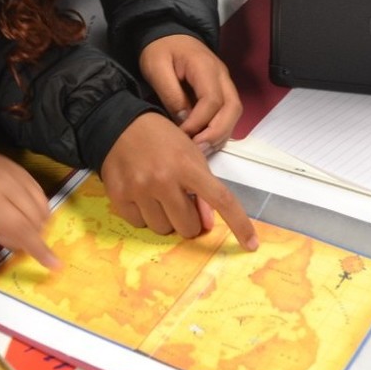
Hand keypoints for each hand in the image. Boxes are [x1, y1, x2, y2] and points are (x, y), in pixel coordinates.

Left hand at [0, 145, 57, 276]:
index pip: (22, 229)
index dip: (39, 248)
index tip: (55, 264)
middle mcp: (8, 185)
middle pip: (36, 218)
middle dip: (27, 238)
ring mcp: (15, 173)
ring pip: (41, 203)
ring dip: (35, 223)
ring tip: (6, 225)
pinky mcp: (18, 166)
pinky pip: (38, 189)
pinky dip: (37, 206)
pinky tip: (18, 212)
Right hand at [101, 112, 257, 249]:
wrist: (121, 125)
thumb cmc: (163, 139)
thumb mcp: (191, 155)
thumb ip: (202, 189)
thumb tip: (207, 224)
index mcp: (188, 166)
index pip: (220, 199)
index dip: (238, 224)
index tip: (251, 244)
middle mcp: (163, 180)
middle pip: (188, 227)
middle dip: (188, 220)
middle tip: (180, 201)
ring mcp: (139, 191)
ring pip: (163, 230)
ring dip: (165, 218)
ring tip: (158, 194)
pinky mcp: (119, 198)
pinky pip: (139, 225)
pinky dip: (144, 215)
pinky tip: (141, 194)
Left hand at [139, 35, 241, 153]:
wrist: (168, 35)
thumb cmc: (161, 50)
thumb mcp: (156, 67)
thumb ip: (170, 93)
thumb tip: (183, 120)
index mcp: (205, 66)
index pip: (213, 100)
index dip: (199, 122)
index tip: (182, 135)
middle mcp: (222, 75)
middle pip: (232, 108)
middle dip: (217, 132)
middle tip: (197, 150)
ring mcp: (224, 83)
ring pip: (234, 113)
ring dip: (220, 134)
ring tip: (200, 150)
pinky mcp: (221, 91)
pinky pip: (228, 114)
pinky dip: (220, 130)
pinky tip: (204, 141)